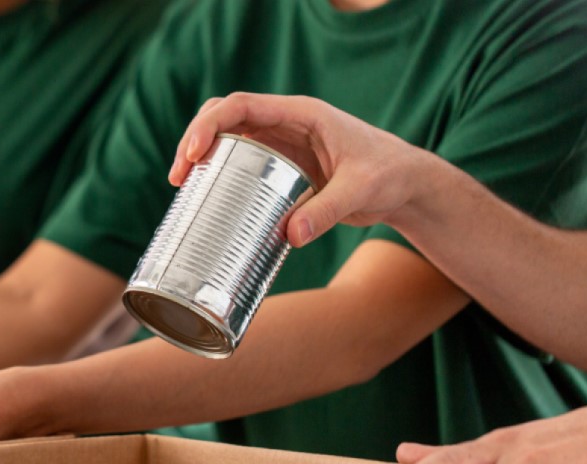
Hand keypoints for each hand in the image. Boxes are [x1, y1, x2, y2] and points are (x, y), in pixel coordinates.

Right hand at [168, 92, 441, 246]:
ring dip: (201, 156)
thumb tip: (290, 235)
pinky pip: (240, 161)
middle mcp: (285, 123)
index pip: (242, 105)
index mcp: (301, 113)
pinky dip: (218, 172)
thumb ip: (327, 211)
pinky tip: (204, 195)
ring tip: (181, 186)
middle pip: (225, 117)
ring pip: (228, 137)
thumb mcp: (361, 191)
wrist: (408, 184)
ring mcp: (281, 143)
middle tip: (178, 176)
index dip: (210, 124)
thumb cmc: (390, 175)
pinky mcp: (281, 165)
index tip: (193, 154)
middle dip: (195, 139)